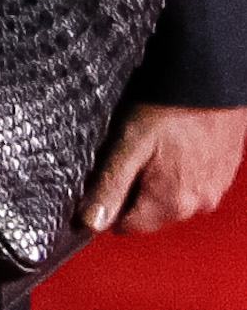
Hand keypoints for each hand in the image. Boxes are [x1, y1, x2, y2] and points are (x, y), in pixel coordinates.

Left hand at [81, 103, 246, 233]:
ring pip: (171, 199)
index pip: (129, 227)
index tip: (96, 185)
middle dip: (131, 193)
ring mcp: (213, 190)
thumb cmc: (170, 110)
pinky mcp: (221, 174)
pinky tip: (169, 146)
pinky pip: (191, 183)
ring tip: (147, 147)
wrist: (209, 85)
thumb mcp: (127, 145)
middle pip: (150, 214)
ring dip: (155, 182)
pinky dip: (177, 171)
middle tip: (122, 157)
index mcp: (172, 203)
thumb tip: (91, 221)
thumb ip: (109, 186)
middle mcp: (197, 204)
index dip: (106, 207)